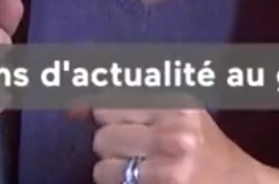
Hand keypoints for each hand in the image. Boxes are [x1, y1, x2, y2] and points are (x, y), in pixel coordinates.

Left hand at [89, 107, 278, 183]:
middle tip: (134, 153)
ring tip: (140, 174)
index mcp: (176, 106)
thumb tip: (70, 106)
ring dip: (114, 174)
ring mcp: (167, 171)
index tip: (90, 117)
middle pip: (102, 137)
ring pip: (103, 170)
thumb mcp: (178, 116)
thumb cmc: (208, 150)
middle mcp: (172, 135)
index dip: (98, 115)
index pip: (109, 104)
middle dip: (111, 147)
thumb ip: (128, 106)